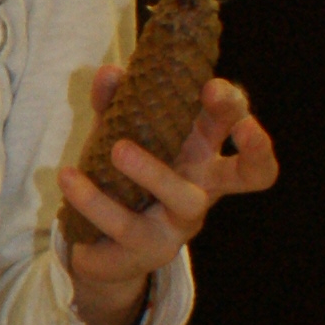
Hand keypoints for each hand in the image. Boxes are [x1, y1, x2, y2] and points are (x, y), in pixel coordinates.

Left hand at [63, 71, 276, 324]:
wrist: (96, 247)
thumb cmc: (118, 181)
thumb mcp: (116, 136)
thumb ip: (113, 105)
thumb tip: (110, 73)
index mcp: (201, 155)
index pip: (235, 126)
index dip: (235, 108)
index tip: (213, 87)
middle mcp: (202, 189)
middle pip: (254, 173)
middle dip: (255, 145)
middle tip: (230, 116)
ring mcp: (180, 225)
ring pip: (185, 199)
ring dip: (154, 171)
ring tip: (117, 149)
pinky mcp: (149, 251)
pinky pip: (125, 226)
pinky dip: (93, 200)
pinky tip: (69, 178)